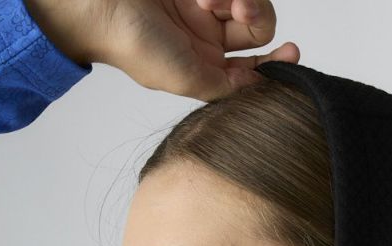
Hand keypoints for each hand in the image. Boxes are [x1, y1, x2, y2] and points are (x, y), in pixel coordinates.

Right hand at [23, 0, 300, 100]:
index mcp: (207, 68)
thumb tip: (262, 90)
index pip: (255, 67)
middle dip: (258, 17)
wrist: (99, 4)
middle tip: (241, 7)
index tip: (292, 52)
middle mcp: (207, 37)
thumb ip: (226, 87)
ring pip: (246, 0)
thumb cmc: (133, 45)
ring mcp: (201, 5)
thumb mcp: (186, 79)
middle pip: (257, 27)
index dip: (278, 61)